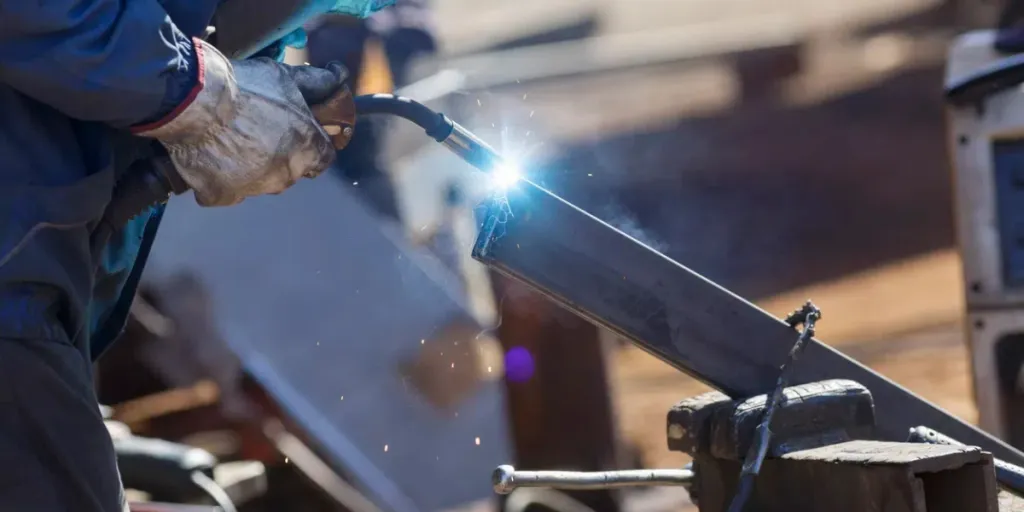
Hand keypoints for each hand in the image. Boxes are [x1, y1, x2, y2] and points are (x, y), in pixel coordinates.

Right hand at [136, 40, 350, 205]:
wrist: (195, 101)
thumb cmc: (244, 87)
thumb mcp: (286, 77)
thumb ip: (317, 83)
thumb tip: (338, 77)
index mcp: (307, 148)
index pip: (323, 158)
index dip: (310, 145)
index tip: (296, 135)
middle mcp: (286, 174)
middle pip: (290, 170)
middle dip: (280, 156)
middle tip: (257, 132)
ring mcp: (255, 189)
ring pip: (259, 183)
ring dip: (251, 169)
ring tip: (230, 142)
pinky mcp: (223, 196)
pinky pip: (226, 192)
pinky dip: (220, 180)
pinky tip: (210, 159)